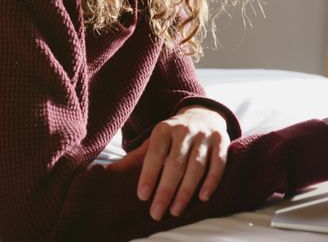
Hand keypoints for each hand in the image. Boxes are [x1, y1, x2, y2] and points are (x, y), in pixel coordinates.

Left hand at [107, 106, 228, 219]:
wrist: (203, 114)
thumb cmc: (173, 135)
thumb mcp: (153, 142)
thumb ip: (133, 159)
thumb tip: (104, 173)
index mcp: (164, 129)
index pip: (155, 154)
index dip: (149, 175)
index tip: (143, 196)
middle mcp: (185, 131)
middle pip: (176, 163)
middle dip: (166, 190)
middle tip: (157, 212)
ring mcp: (205, 136)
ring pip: (197, 166)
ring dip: (186, 190)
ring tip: (175, 210)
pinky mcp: (222, 142)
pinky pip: (219, 163)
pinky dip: (212, 181)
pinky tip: (203, 197)